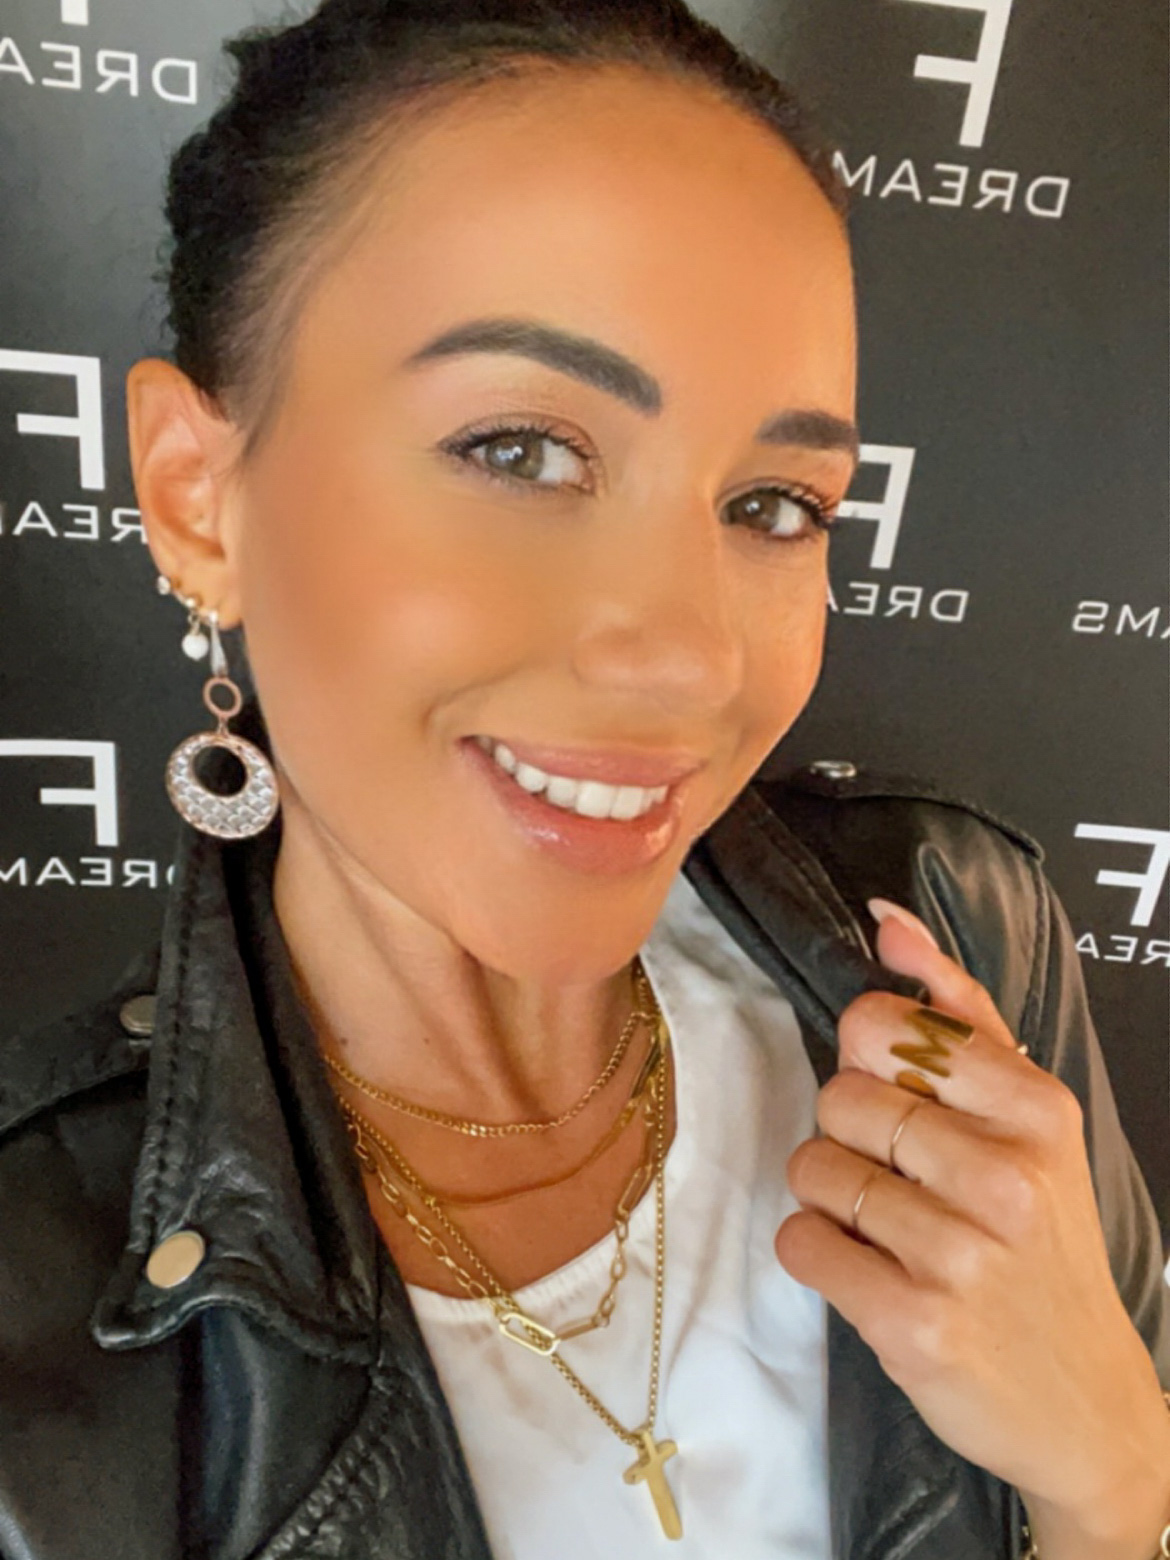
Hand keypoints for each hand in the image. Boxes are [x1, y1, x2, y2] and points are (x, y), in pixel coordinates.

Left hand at [773, 898, 1169, 1544]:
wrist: (1084, 1403)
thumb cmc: (1042, 1242)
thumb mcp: (1031, 1121)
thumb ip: (960, 1010)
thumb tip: (887, 918)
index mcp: (1036, 1108)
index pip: (884, 1026)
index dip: (867, 1059)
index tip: (899, 1097)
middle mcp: (1005, 1176)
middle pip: (838, 1098)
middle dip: (848, 1136)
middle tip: (899, 1179)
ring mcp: (960, 1255)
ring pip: (810, 1170)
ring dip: (828, 1198)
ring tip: (885, 1229)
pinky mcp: (912, 1324)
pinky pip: (800, 1244)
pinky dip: (815, 1254)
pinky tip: (866, 1271)